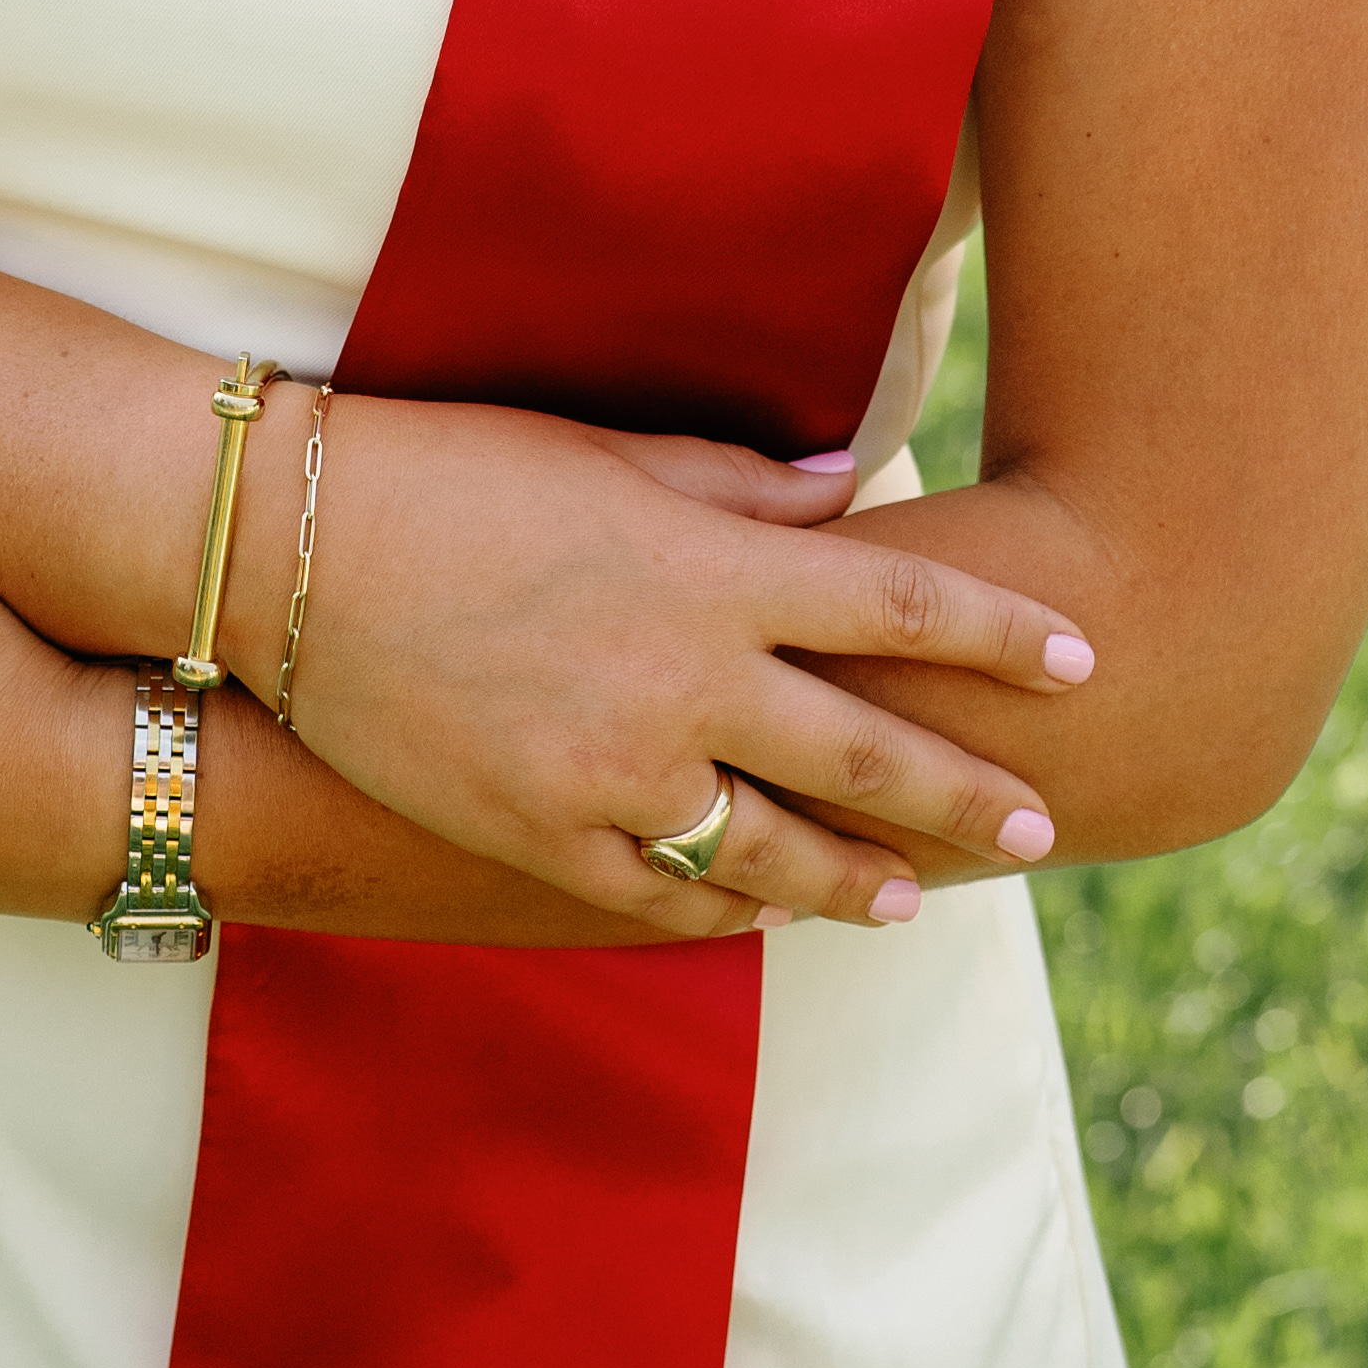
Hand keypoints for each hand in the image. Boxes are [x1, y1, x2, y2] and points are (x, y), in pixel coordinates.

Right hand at [239, 394, 1092, 936]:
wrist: (284, 552)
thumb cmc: (451, 470)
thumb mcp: (606, 453)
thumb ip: (740, 489)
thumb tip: (851, 494)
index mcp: (708, 572)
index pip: (894, 599)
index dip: (997, 629)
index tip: (1082, 654)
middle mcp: (680, 683)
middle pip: (864, 752)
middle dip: (965, 792)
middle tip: (1041, 828)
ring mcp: (611, 775)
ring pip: (774, 853)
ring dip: (855, 881)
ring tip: (910, 903)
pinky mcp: (540, 839)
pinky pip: (662, 894)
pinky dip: (724, 905)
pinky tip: (763, 913)